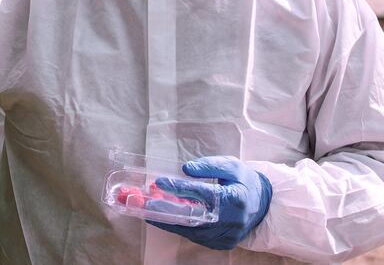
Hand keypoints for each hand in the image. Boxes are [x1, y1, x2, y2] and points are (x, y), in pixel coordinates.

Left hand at [145, 156, 271, 249]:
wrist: (262, 205)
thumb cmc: (244, 182)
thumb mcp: (231, 166)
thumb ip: (208, 166)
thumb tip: (185, 169)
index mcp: (235, 199)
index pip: (202, 194)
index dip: (179, 188)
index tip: (160, 182)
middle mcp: (231, 221)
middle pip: (193, 217)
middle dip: (167, 210)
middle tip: (147, 203)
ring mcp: (226, 236)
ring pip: (191, 230)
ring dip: (168, 219)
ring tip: (149, 209)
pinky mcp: (220, 243)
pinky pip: (195, 235)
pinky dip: (178, 226)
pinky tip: (163, 216)